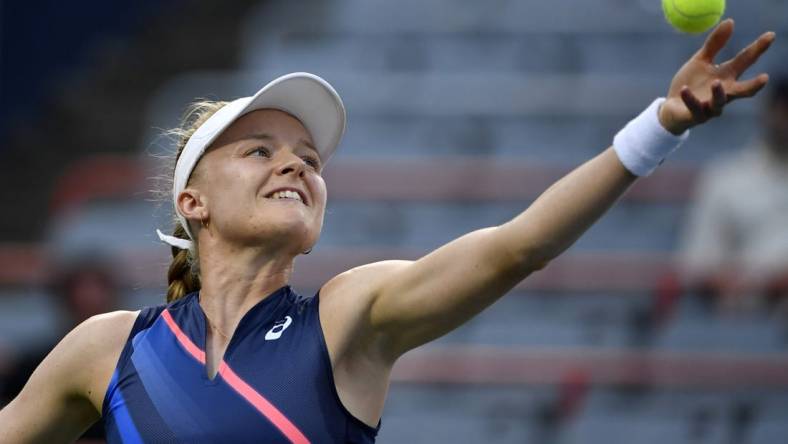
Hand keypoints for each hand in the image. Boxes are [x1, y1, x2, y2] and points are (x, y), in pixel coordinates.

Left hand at [658, 19, 775, 134]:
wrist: (670, 108)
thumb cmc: (690, 84)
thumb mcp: (700, 61)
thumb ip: (714, 45)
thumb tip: (730, 22)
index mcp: (726, 77)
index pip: (745, 61)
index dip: (758, 49)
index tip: (769, 36)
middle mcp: (723, 93)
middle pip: (743, 90)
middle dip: (754, 84)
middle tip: (764, 78)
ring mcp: (710, 107)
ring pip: (719, 102)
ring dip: (718, 93)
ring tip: (716, 82)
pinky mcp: (695, 116)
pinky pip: (694, 108)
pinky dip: (690, 98)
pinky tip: (684, 89)